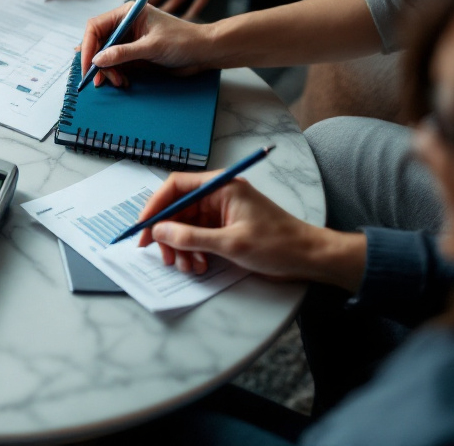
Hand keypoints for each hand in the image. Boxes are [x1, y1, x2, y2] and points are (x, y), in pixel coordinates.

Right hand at [79, 2, 212, 86]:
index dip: (88, 46)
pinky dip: (116, 75)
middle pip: (97, 43)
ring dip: (108, 71)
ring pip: (105, 57)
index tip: (88, 64)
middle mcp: (125, 25)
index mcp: (128, 14)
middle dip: (97, 62)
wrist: (203, 52)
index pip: (96, 27)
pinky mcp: (133, 54)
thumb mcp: (152, 47)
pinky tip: (123, 81)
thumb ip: (123, 53)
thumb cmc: (184, 41)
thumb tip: (98, 60)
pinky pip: (115, 65)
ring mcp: (129, 40)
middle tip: (100, 79)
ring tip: (117, 81)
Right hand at [136, 172, 365, 290]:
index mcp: (220, 187)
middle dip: (168, 234)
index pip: (175, 186)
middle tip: (165, 257)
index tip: (143, 228)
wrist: (310, 258)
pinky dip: (193, 252)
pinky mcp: (224, 228)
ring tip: (189, 267)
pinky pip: (197, 237)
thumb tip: (159, 232)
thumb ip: (192, 237)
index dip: (155, 206)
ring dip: (181, 248)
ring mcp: (220, 212)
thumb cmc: (279, 244)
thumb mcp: (231, 243)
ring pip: (185, 226)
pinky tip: (200, 266)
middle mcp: (217, 196)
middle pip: (177, 209)